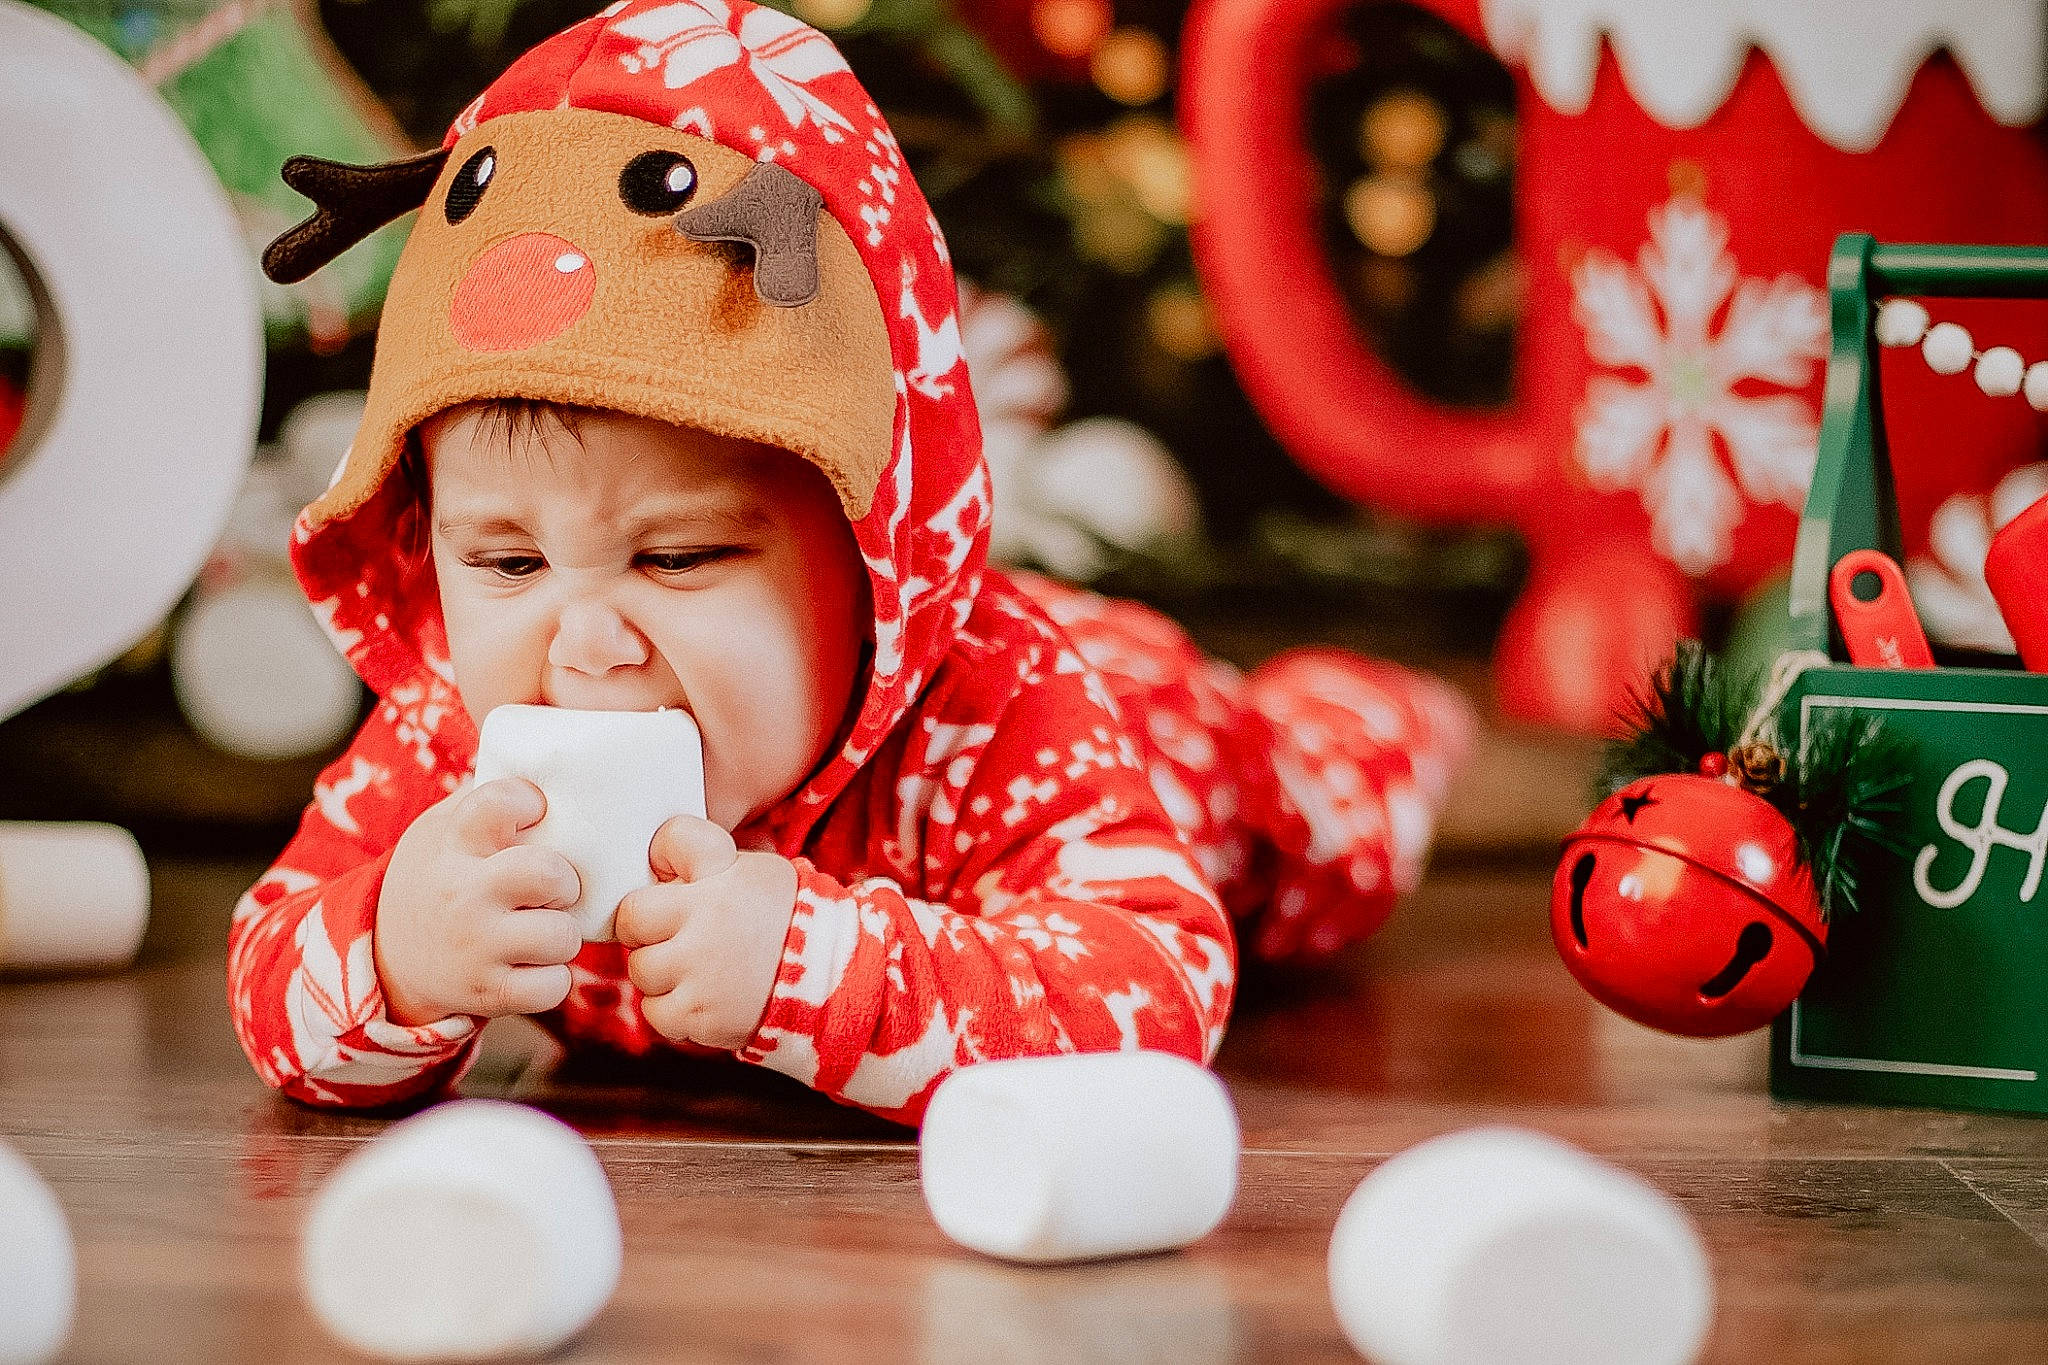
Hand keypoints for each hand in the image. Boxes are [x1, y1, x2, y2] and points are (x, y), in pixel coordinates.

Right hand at [374, 778, 582, 1026]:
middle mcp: (463, 893)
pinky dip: (553, 979)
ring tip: (542, 927)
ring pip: (562, 935)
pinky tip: (533, 965)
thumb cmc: (439, 876)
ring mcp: (474, 946)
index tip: (534, 812)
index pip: (502, 802)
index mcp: (454, 842)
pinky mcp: (485, 992)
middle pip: (549, 874)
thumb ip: (489, 799)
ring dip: (562, 934)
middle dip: (565, 881)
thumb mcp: (444, 828)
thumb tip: (553, 760)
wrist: (384, 955)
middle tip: (553, 888)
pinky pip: (554, 986)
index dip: (530, 802)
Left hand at [614, 815, 797, 1050]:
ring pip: (641, 970)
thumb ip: (701, 858)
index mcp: (719, 878)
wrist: (830, 975)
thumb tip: (653, 861)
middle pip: (633, 922)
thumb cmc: (783, 917)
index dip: (658, 874)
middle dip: (649, 929)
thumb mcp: (751, 869)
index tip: (671, 890)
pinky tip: (702, 995)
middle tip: (678, 935)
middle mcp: (705, 923)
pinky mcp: (700, 1015)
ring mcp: (700, 974)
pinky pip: (654, 1012)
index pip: (663, 851)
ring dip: (660, 971)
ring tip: (697, 968)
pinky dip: (671, 1008)